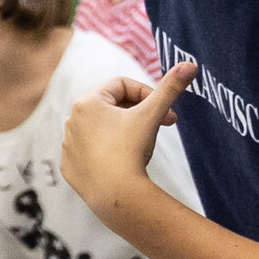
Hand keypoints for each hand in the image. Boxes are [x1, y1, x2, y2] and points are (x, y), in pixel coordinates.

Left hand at [61, 59, 191, 214]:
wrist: (116, 194)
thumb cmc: (132, 150)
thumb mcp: (152, 115)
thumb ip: (170, 89)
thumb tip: (190, 64)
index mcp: (87, 102)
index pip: (122, 86)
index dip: (148, 94)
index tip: (166, 111)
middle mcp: (71, 120)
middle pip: (112, 107)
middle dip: (138, 113)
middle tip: (161, 125)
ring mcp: (68, 145)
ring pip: (102, 130)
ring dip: (123, 132)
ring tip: (141, 145)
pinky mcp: (68, 166)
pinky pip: (91, 153)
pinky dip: (107, 154)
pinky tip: (122, 163)